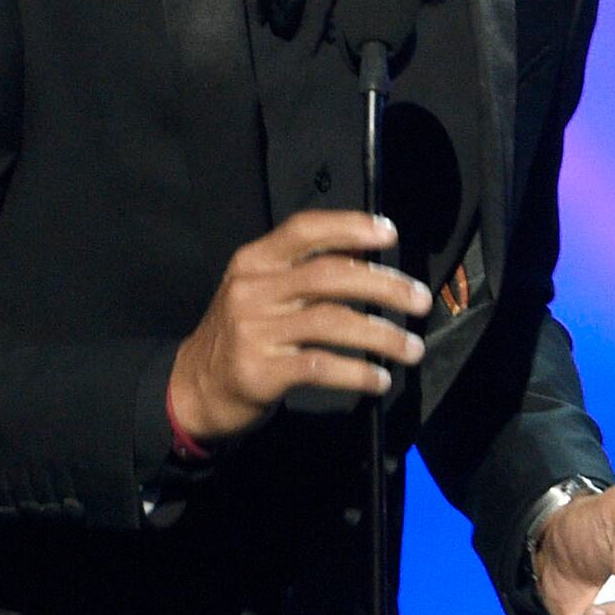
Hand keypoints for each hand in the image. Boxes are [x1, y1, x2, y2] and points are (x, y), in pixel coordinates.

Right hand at [166, 210, 427, 444]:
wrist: (193, 388)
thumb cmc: (244, 334)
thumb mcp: (262, 292)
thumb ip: (305, 272)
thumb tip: (371, 259)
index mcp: (255, 261)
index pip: (304, 230)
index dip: (350, 226)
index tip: (390, 233)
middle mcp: (252, 290)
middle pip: (329, 276)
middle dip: (384, 286)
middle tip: (421, 300)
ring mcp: (253, 330)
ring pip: (332, 322)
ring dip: (382, 336)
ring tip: (413, 349)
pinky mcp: (259, 370)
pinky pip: (321, 366)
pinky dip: (357, 373)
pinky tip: (379, 380)